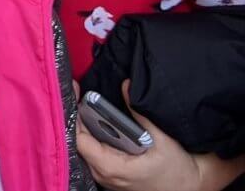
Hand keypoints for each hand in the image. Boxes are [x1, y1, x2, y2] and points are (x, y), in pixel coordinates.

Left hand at [77, 80, 203, 190]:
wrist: (191, 189)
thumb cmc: (177, 171)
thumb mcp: (162, 140)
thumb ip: (141, 113)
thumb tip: (126, 87)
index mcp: (111, 168)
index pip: (80, 141)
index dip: (76, 118)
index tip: (77, 98)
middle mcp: (104, 176)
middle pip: (79, 144)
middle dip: (79, 119)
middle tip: (80, 96)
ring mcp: (106, 179)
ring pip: (85, 150)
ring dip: (85, 128)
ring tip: (86, 105)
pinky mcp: (111, 177)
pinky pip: (94, 155)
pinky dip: (92, 138)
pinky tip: (96, 123)